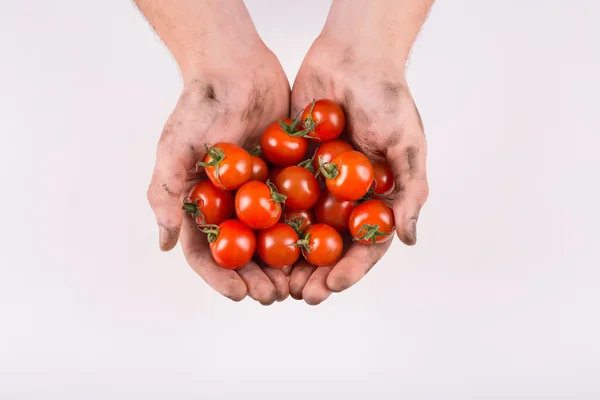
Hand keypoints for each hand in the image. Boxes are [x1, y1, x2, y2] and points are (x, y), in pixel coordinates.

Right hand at [147, 44, 290, 303]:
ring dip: (283, 265)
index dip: (221, 277)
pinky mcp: (284, 178)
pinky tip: (320, 248)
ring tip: (299, 283)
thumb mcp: (176, 149)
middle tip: (275, 295)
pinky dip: (305, 232)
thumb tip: (164, 243)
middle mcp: (229, 205)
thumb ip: (167, 194)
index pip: (206, 253)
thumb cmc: (200, 106)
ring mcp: (258, 193)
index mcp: (199, 204)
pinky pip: (296, 211)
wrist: (236, 67)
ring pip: (271, 239)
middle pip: (242, 253)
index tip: (240, 294)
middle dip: (256, 278)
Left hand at [289, 36, 428, 304]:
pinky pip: (278, 196)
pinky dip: (267, 219)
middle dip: (315, 272)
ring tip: (273, 278)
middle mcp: (346, 196)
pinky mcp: (290, 165)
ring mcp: (317, 183)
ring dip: (288, 256)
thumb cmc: (388, 97)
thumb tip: (408, 238)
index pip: (365, 244)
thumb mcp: (407, 144)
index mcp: (376, 198)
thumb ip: (409, 192)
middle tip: (296, 293)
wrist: (351, 56)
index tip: (330, 285)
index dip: (350, 269)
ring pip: (301, 228)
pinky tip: (251, 239)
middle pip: (329, 245)